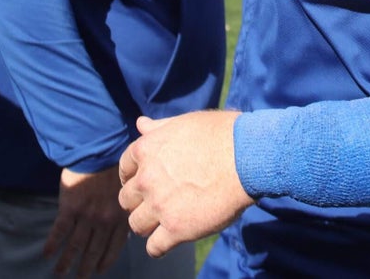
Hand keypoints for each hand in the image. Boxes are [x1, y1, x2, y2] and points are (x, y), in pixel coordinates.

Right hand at [43, 165, 128, 277]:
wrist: (99, 148)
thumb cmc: (114, 164)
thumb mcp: (127, 189)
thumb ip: (124, 208)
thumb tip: (127, 222)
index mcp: (120, 216)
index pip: (114, 247)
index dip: (106, 261)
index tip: (99, 271)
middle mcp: (104, 221)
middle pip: (93, 251)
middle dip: (85, 268)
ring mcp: (86, 216)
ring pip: (76, 245)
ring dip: (66, 262)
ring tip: (60, 273)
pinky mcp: (70, 207)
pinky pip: (60, 230)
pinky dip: (53, 243)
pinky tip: (47, 253)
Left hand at [118, 112, 251, 257]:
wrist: (245, 157)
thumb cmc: (220, 134)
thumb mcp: (184, 123)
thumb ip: (159, 128)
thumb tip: (141, 124)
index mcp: (146, 150)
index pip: (125, 168)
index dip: (132, 177)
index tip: (141, 185)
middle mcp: (146, 179)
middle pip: (127, 199)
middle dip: (138, 202)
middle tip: (153, 205)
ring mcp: (159, 205)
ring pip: (136, 224)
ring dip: (146, 225)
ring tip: (160, 224)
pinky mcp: (177, 228)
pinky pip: (155, 247)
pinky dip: (158, 247)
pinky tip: (168, 241)